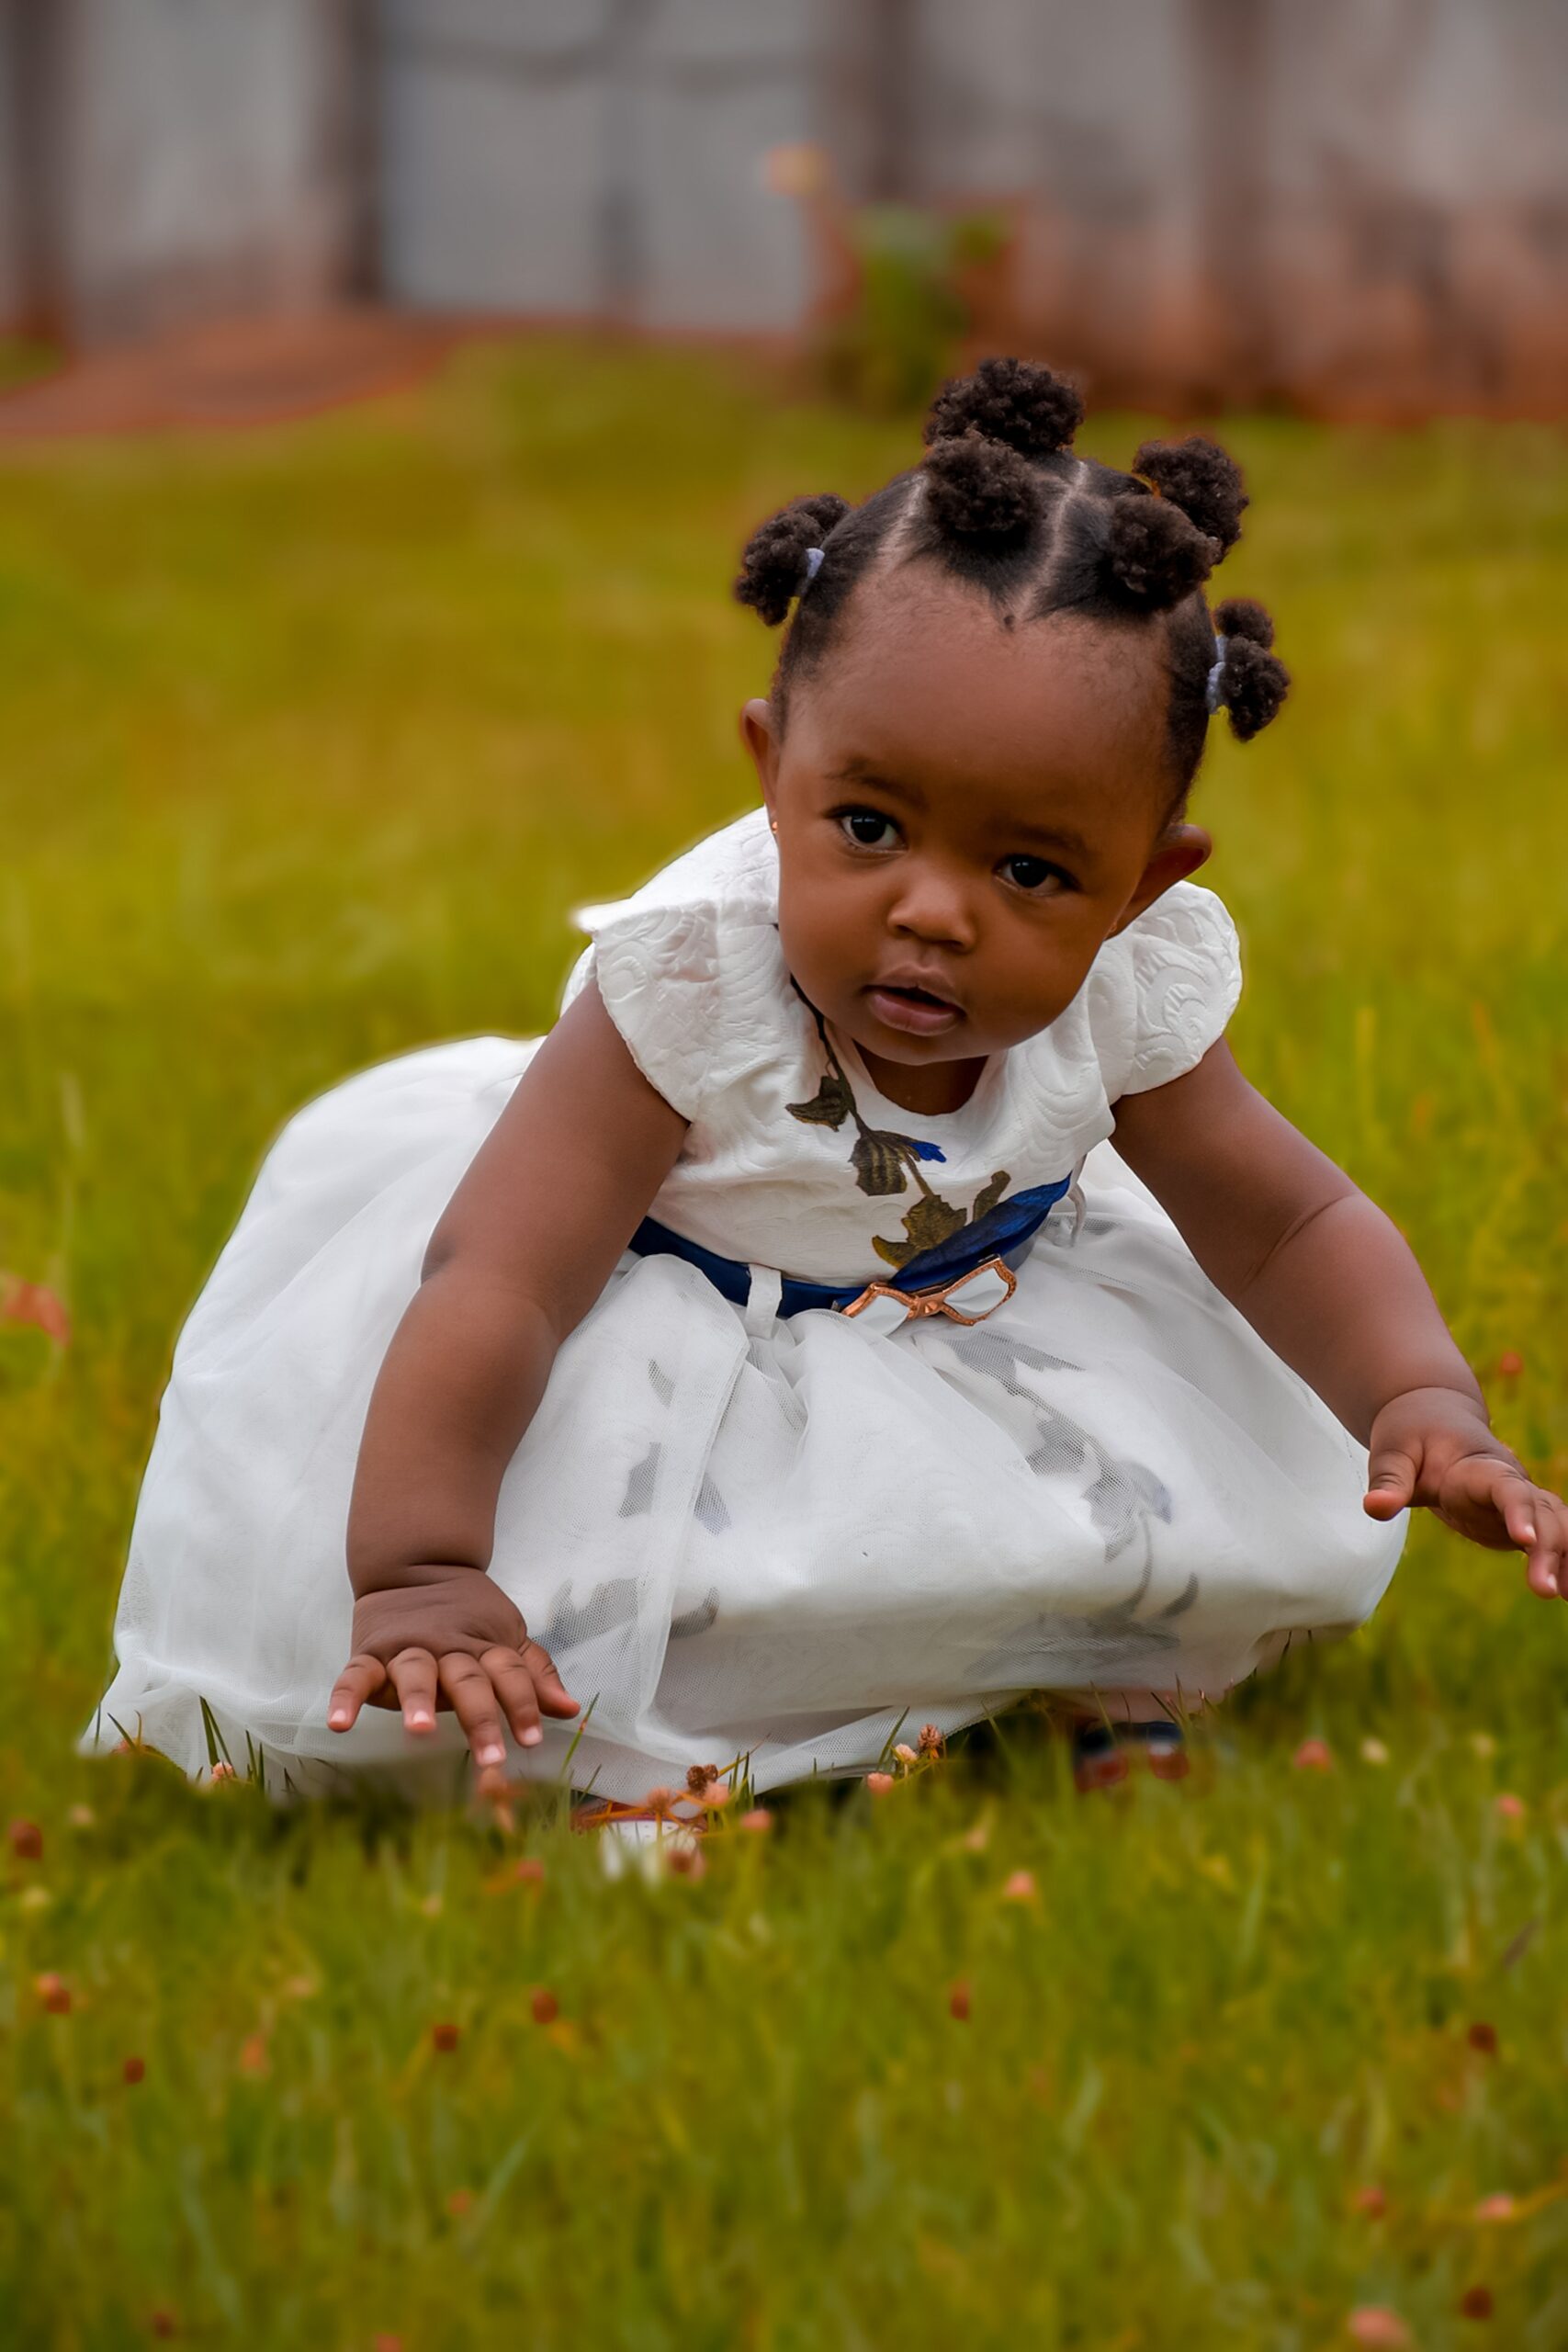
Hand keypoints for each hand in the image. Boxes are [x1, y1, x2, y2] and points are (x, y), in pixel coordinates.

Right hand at [327, 1567, 578, 1766]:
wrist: (417, 1566)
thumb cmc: (469, 1616)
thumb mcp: (507, 1636)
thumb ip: (535, 1674)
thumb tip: (571, 1710)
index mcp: (485, 1646)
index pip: (510, 1673)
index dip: (524, 1703)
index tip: (532, 1740)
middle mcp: (448, 1649)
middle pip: (468, 1680)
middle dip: (481, 1716)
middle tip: (491, 1756)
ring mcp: (408, 1650)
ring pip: (416, 1673)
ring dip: (419, 1700)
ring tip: (420, 1730)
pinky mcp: (370, 1654)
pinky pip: (355, 1675)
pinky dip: (345, 1697)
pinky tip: (340, 1723)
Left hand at [1364, 1386, 1567, 1597]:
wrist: (1433, 1418)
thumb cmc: (1411, 1436)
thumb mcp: (1393, 1452)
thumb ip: (1389, 1480)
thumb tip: (1375, 1508)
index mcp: (1479, 1466)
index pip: (1507, 1489)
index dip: (1519, 1512)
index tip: (1526, 1540)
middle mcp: (1510, 1482)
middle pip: (1541, 1512)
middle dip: (1550, 1549)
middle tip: (1544, 1590)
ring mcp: (1518, 1501)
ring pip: (1557, 1524)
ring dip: (1566, 1558)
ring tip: (1567, 1597)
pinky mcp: (1518, 1519)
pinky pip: (1552, 1538)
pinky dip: (1565, 1561)